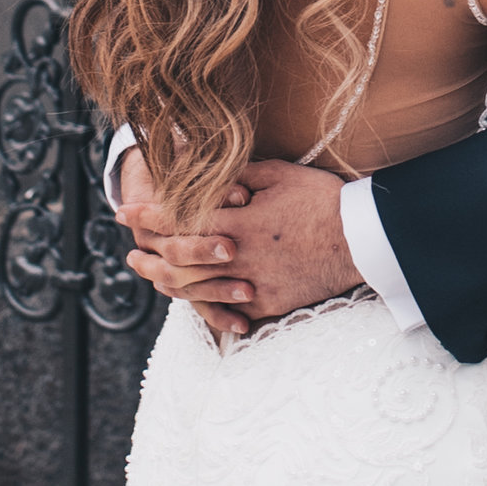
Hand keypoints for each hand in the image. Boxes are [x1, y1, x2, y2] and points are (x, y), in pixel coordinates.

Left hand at [122, 155, 358, 326]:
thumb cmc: (324, 200)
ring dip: (167, 284)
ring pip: (197, 291)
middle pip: (179, 263)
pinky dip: (205, 307)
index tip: (124, 213)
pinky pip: (228, 310)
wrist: (362, 240)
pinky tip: (191, 302)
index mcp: (238, 223)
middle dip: (149, 257)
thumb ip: (242, 176)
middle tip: (129, 256)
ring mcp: (252, 285)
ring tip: (150, 278)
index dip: (148, 217)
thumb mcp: (281, 175)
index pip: (179, 221)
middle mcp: (239, 258)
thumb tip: (216, 177)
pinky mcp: (268, 304)